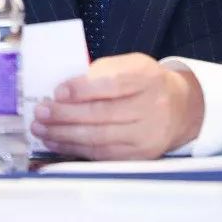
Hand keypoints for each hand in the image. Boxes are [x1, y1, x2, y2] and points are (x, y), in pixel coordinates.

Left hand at [30, 52, 203, 159]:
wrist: (181, 108)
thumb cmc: (146, 83)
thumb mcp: (131, 65)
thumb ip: (103, 71)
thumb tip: (65, 88)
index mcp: (147, 78)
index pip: (113, 84)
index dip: (82, 89)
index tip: (58, 91)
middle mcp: (150, 109)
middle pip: (102, 114)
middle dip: (65, 115)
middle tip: (40, 112)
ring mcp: (146, 136)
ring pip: (99, 138)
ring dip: (64, 135)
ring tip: (40, 129)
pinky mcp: (139, 156)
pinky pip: (101, 154)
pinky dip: (74, 148)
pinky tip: (56, 141)